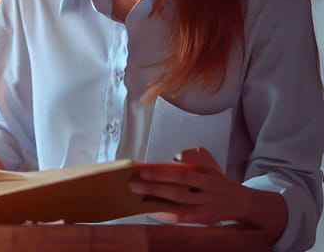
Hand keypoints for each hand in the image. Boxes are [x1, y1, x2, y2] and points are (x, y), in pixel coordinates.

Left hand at [129, 147, 250, 225]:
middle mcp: (208, 194)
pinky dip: (167, 215)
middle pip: (179, 191)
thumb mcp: (209, 162)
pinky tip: (152, 210)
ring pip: (180, 207)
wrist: (242, 203)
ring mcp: (206, 209)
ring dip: (157, 202)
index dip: (162, 173)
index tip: (143, 169)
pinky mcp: (203, 220)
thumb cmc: (218, 180)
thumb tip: (176, 158)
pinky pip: (183, 219)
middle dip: (155, 187)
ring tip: (139, 196)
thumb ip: (193, 156)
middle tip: (134, 182)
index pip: (183, 174)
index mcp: (209, 176)